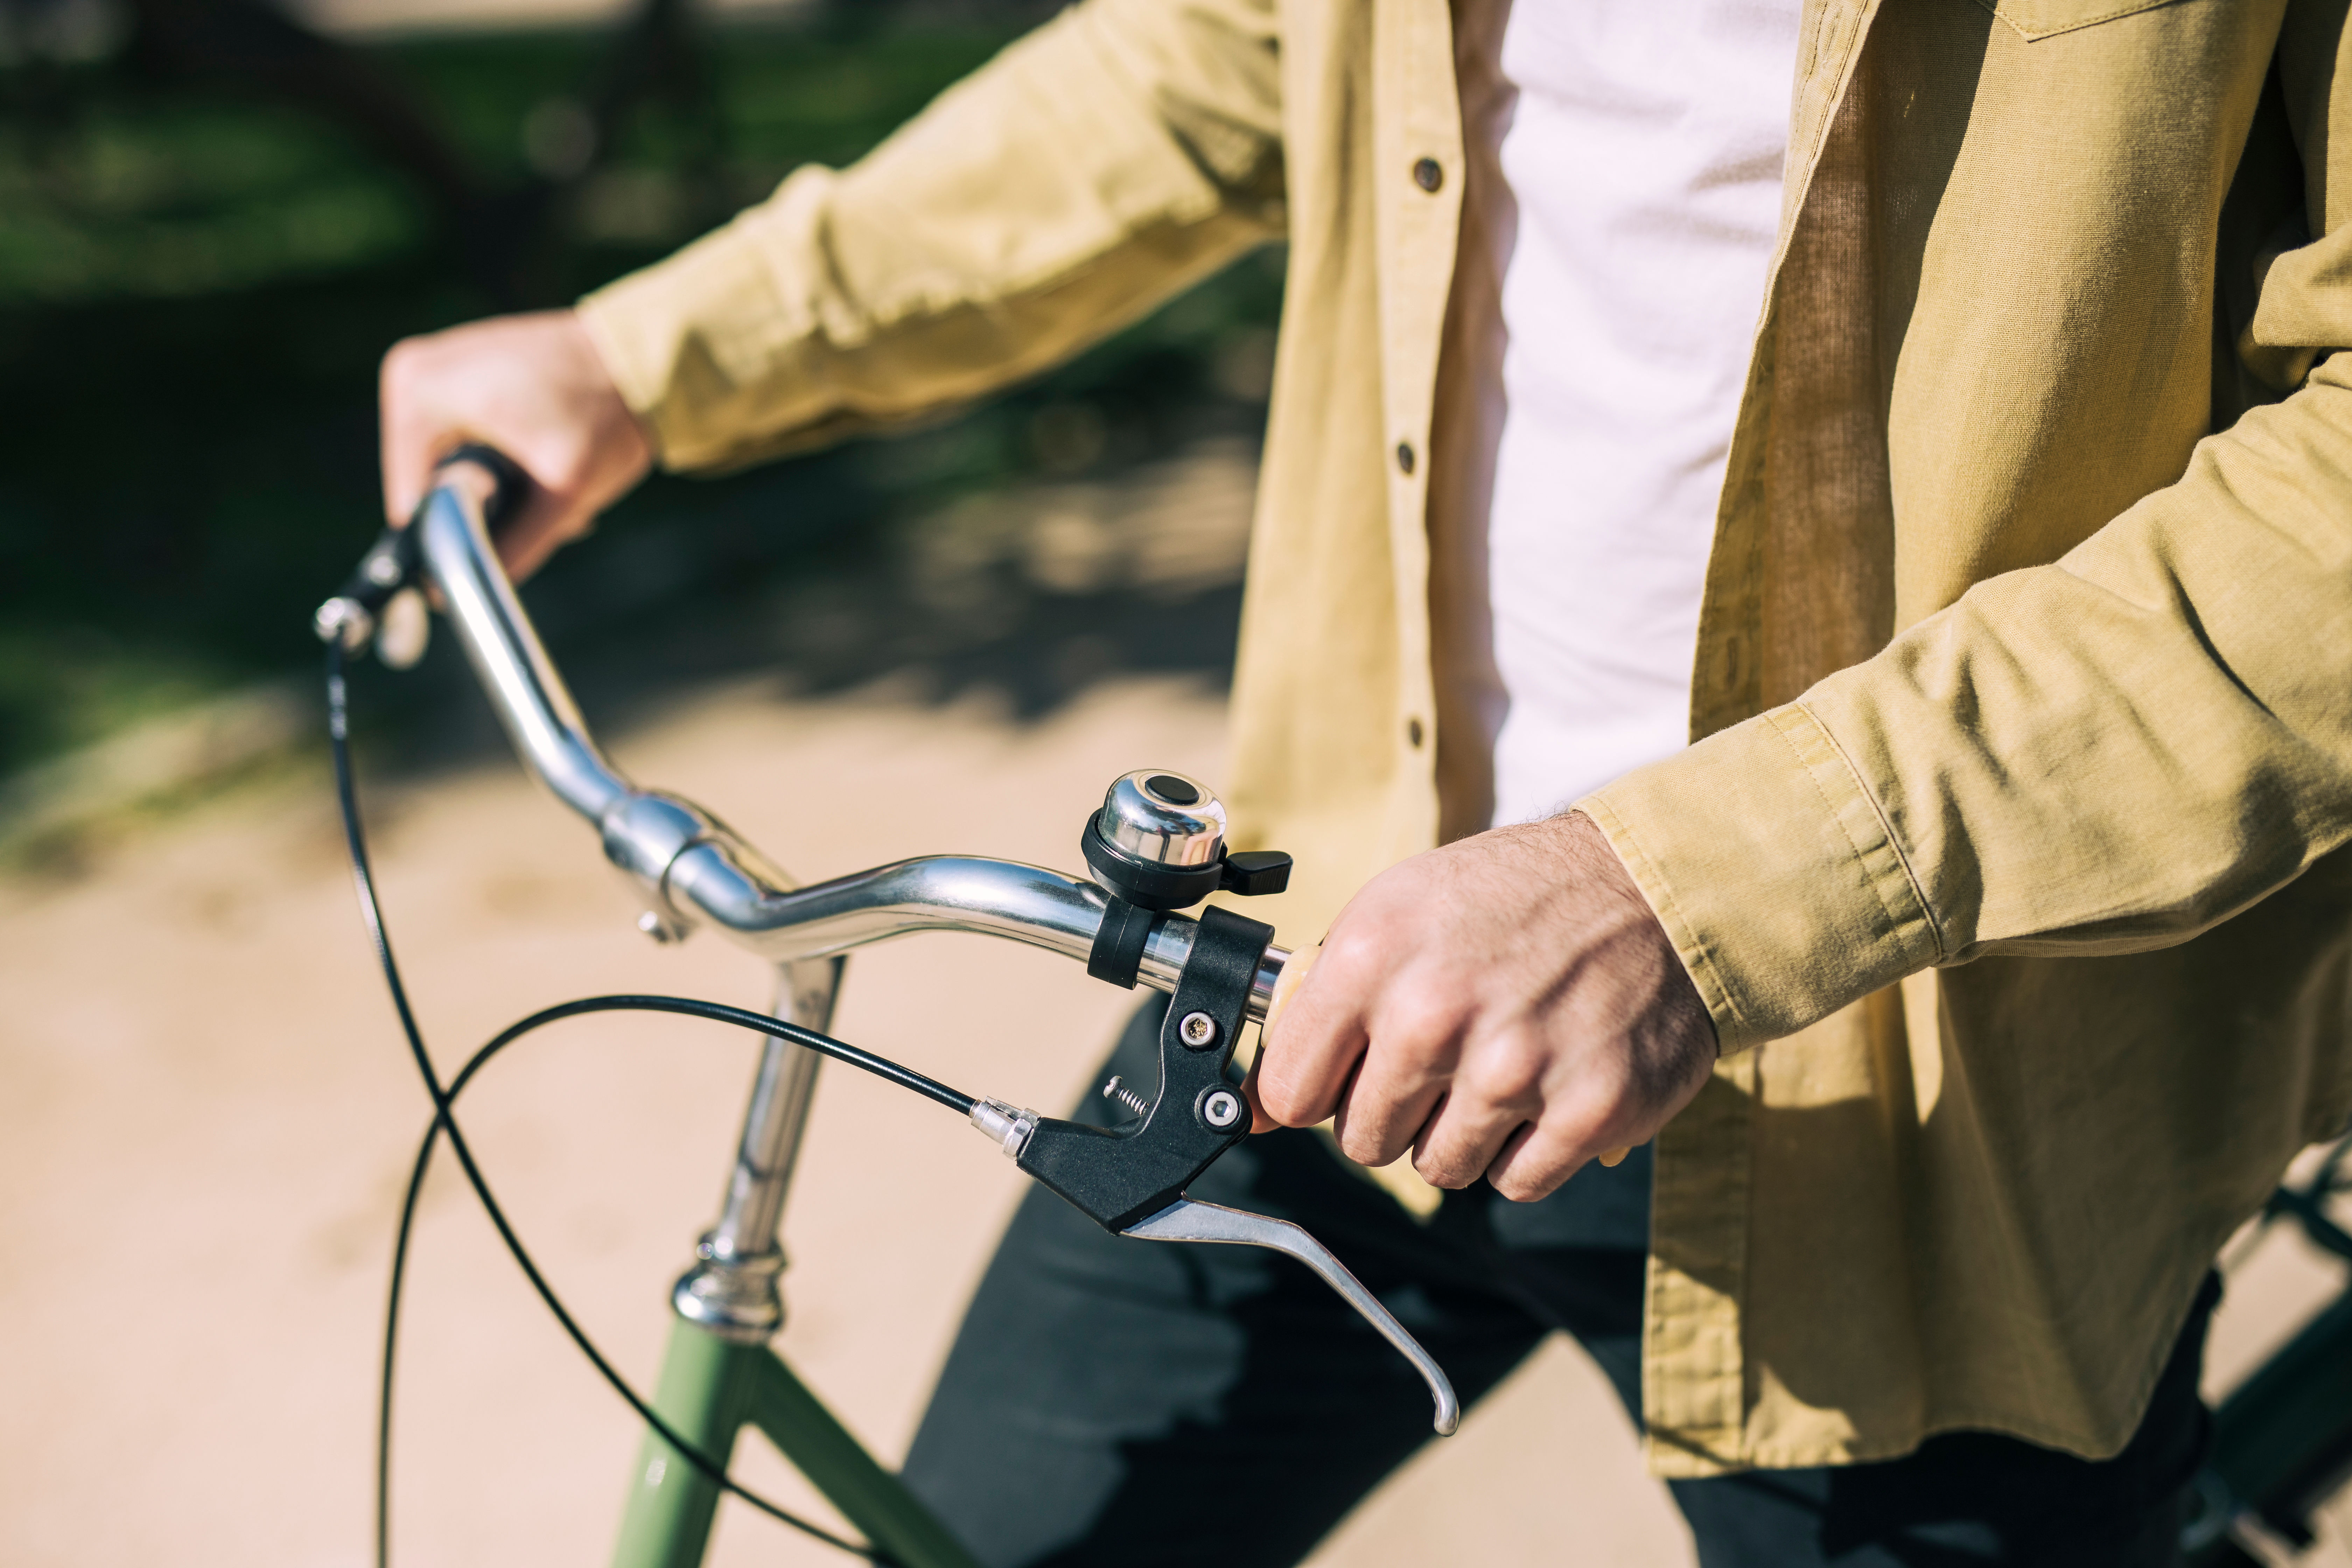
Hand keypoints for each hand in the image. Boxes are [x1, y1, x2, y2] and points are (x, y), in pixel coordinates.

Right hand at [379, 310, 652, 578]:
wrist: (643, 356)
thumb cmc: (606, 414)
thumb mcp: (564, 493)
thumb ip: (515, 547)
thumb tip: (462, 599)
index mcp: (419, 392)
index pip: (412, 499)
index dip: (455, 535)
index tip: (505, 541)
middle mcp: (412, 371)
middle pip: (431, 481)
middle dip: (486, 505)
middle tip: (544, 500)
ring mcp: (434, 364)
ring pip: (448, 461)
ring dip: (499, 485)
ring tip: (550, 476)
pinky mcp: (459, 368)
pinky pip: (462, 433)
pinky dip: (500, 455)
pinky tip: (543, 454)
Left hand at [1250, 810, 1717, 1200]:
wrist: (1650, 887)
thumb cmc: (1510, 901)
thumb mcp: (1394, 916)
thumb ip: (1317, 1009)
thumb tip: (1249, 1109)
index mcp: (1370, 957)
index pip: (1288, 1091)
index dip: (1314, 1091)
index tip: (1344, 1076)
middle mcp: (1434, 1015)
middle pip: (1362, 1141)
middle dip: (1394, 1111)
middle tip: (1445, 1055)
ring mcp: (1514, 1068)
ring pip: (1440, 1167)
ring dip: (1464, 1131)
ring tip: (1502, 1060)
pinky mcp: (1588, 1111)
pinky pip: (1516, 1182)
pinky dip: (1529, 1148)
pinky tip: (1548, 1084)